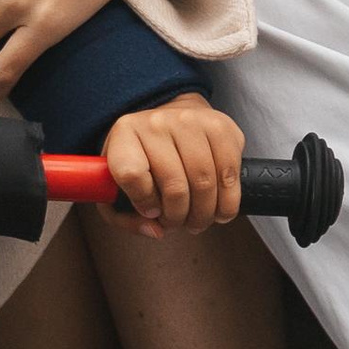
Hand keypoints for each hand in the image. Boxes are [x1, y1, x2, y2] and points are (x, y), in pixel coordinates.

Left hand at [101, 93, 242, 236]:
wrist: (171, 118)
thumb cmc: (144, 157)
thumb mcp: (119, 186)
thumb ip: (128, 217)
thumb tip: (156, 231)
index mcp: (125, 134)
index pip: (131, 174)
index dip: (143, 202)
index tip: (150, 211)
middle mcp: (157, 123)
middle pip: (174, 186)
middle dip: (179, 218)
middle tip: (179, 223)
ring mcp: (191, 120)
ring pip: (204, 183)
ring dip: (204, 214)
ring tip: (198, 219)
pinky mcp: (220, 126)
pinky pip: (229, 174)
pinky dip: (228, 202)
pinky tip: (219, 209)